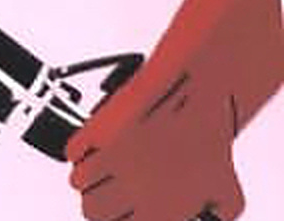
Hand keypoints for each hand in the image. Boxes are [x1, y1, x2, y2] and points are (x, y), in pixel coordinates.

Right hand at [67, 54, 243, 218]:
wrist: (195, 93)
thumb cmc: (214, 145)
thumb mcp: (227, 197)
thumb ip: (215, 219)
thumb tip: (205, 220)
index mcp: (160, 212)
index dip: (120, 219)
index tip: (123, 212)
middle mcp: (132, 190)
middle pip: (92, 212)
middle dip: (98, 205)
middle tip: (107, 196)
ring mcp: (112, 160)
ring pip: (78, 183)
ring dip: (86, 180)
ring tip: (97, 173)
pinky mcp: (97, 131)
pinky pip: (72, 152)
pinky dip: (77, 153)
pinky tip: (92, 150)